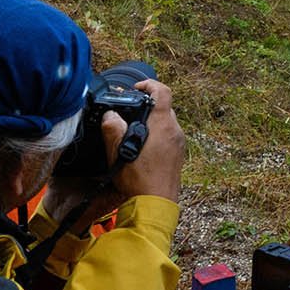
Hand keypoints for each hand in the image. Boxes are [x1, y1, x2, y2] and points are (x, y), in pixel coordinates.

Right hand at [109, 79, 184, 204]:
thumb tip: (110, 115)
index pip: (162, 91)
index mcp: (163, 124)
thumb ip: (113, 129)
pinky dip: (156, 136)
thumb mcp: (118, 152)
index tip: (136, 88)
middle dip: (147, 106)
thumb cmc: (139, 180)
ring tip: (133, 133)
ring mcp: (179, 143)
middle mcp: (175, 130)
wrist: (155, 205)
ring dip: (151, 123)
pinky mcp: (178, 155)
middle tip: (130, 113)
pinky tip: (142, 149)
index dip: (149, 84)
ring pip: (166, 123)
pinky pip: (168, 137)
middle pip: (164, 107)